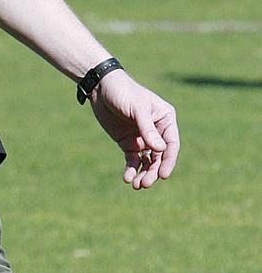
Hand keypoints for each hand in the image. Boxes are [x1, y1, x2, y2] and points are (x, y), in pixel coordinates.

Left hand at [90, 71, 179, 189]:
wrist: (100, 87)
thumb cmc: (122, 91)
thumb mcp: (136, 108)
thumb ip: (148, 128)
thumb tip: (161, 150)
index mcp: (165, 118)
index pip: (171, 143)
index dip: (168, 160)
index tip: (162, 175)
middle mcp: (156, 130)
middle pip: (160, 157)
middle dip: (154, 171)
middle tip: (145, 184)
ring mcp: (142, 138)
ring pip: (147, 161)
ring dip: (144, 174)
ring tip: (137, 185)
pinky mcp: (128, 142)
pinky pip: (133, 160)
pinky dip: (131, 170)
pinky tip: (127, 178)